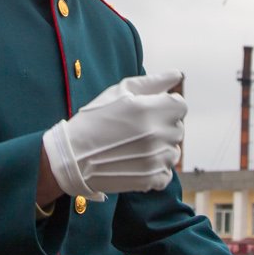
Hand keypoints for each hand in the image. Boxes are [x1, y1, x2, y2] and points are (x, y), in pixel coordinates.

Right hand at [42, 72, 185, 200]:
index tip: (150, 110)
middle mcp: (157, 134)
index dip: (166, 106)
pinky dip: (156, 169)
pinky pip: (166, 172)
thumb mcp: (119, 92)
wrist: (72, 157)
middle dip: (163, 126)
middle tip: (137, 129)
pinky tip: (136, 162)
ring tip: (135, 146)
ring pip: (174, 151)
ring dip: (161, 148)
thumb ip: (153, 82)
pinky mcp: (151, 179)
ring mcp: (155, 159)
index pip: (180, 106)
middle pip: (178, 128)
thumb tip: (177, 75)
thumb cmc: (93, 119)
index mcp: (150, 110)